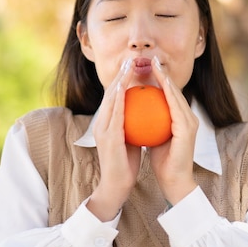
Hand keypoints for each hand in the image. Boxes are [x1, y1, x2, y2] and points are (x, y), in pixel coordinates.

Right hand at [87, 58, 141, 220]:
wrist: (116, 186)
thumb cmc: (126, 164)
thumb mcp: (130, 139)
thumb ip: (134, 124)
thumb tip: (147, 111)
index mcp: (106, 123)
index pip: (114, 98)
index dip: (121, 81)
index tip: (132, 67)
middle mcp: (100, 123)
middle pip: (110, 94)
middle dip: (119, 76)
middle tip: (129, 60)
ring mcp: (102, 130)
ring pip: (109, 100)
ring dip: (118, 82)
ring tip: (127, 67)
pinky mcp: (107, 137)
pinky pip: (114, 114)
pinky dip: (118, 99)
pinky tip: (125, 88)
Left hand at [149, 56, 197, 204]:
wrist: (173, 181)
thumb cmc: (161, 161)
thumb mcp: (153, 136)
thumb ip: (149, 122)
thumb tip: (135, 108)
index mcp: (181, 119)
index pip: (169, 95)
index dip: (160, 79)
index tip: (148, 66)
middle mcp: (188, 118)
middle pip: (174, 90)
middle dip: (164, 73)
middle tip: (153, 58)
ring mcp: (190, 123)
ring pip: (176, 95)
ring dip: (166, 79)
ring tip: (155, 65)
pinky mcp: (187, 130)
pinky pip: (175, 107)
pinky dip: (167, 94)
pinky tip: (158, 85)